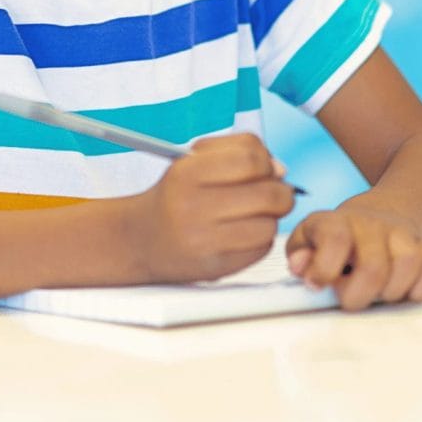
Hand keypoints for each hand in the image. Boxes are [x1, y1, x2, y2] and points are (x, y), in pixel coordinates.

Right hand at [126, 134, 295, 282]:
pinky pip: (261, 248)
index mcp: (186, 173)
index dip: (266, 160)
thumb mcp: (191, 161)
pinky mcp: (216, 267)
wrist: (140, 239)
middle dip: (281, 191)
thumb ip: (236, 153)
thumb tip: (281, 170)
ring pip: (269, 224)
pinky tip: (243, 233)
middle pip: (268, 194)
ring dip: (270, 217)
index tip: (264, 167)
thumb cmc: (175, 196)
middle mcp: (193, 206)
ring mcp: (205, 241)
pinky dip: (261, 238)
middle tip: (273, 192)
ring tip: (253, 214)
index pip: (250, 157)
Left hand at [285, 206, 421, 310]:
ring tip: (376, 293)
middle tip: (349, 299)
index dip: (324, 269)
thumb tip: (301, 267)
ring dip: (390, 292)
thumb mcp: (307, 239)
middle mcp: (372, 223)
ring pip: (406, 265)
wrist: (380, 215)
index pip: (335, 238)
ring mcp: (402, 233)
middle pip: (374, 266)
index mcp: (337, 221)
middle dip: (359, 295)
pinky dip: (416, 289)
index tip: (316, 285)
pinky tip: (399, 290)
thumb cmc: (336, 237)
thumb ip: (298, 254)